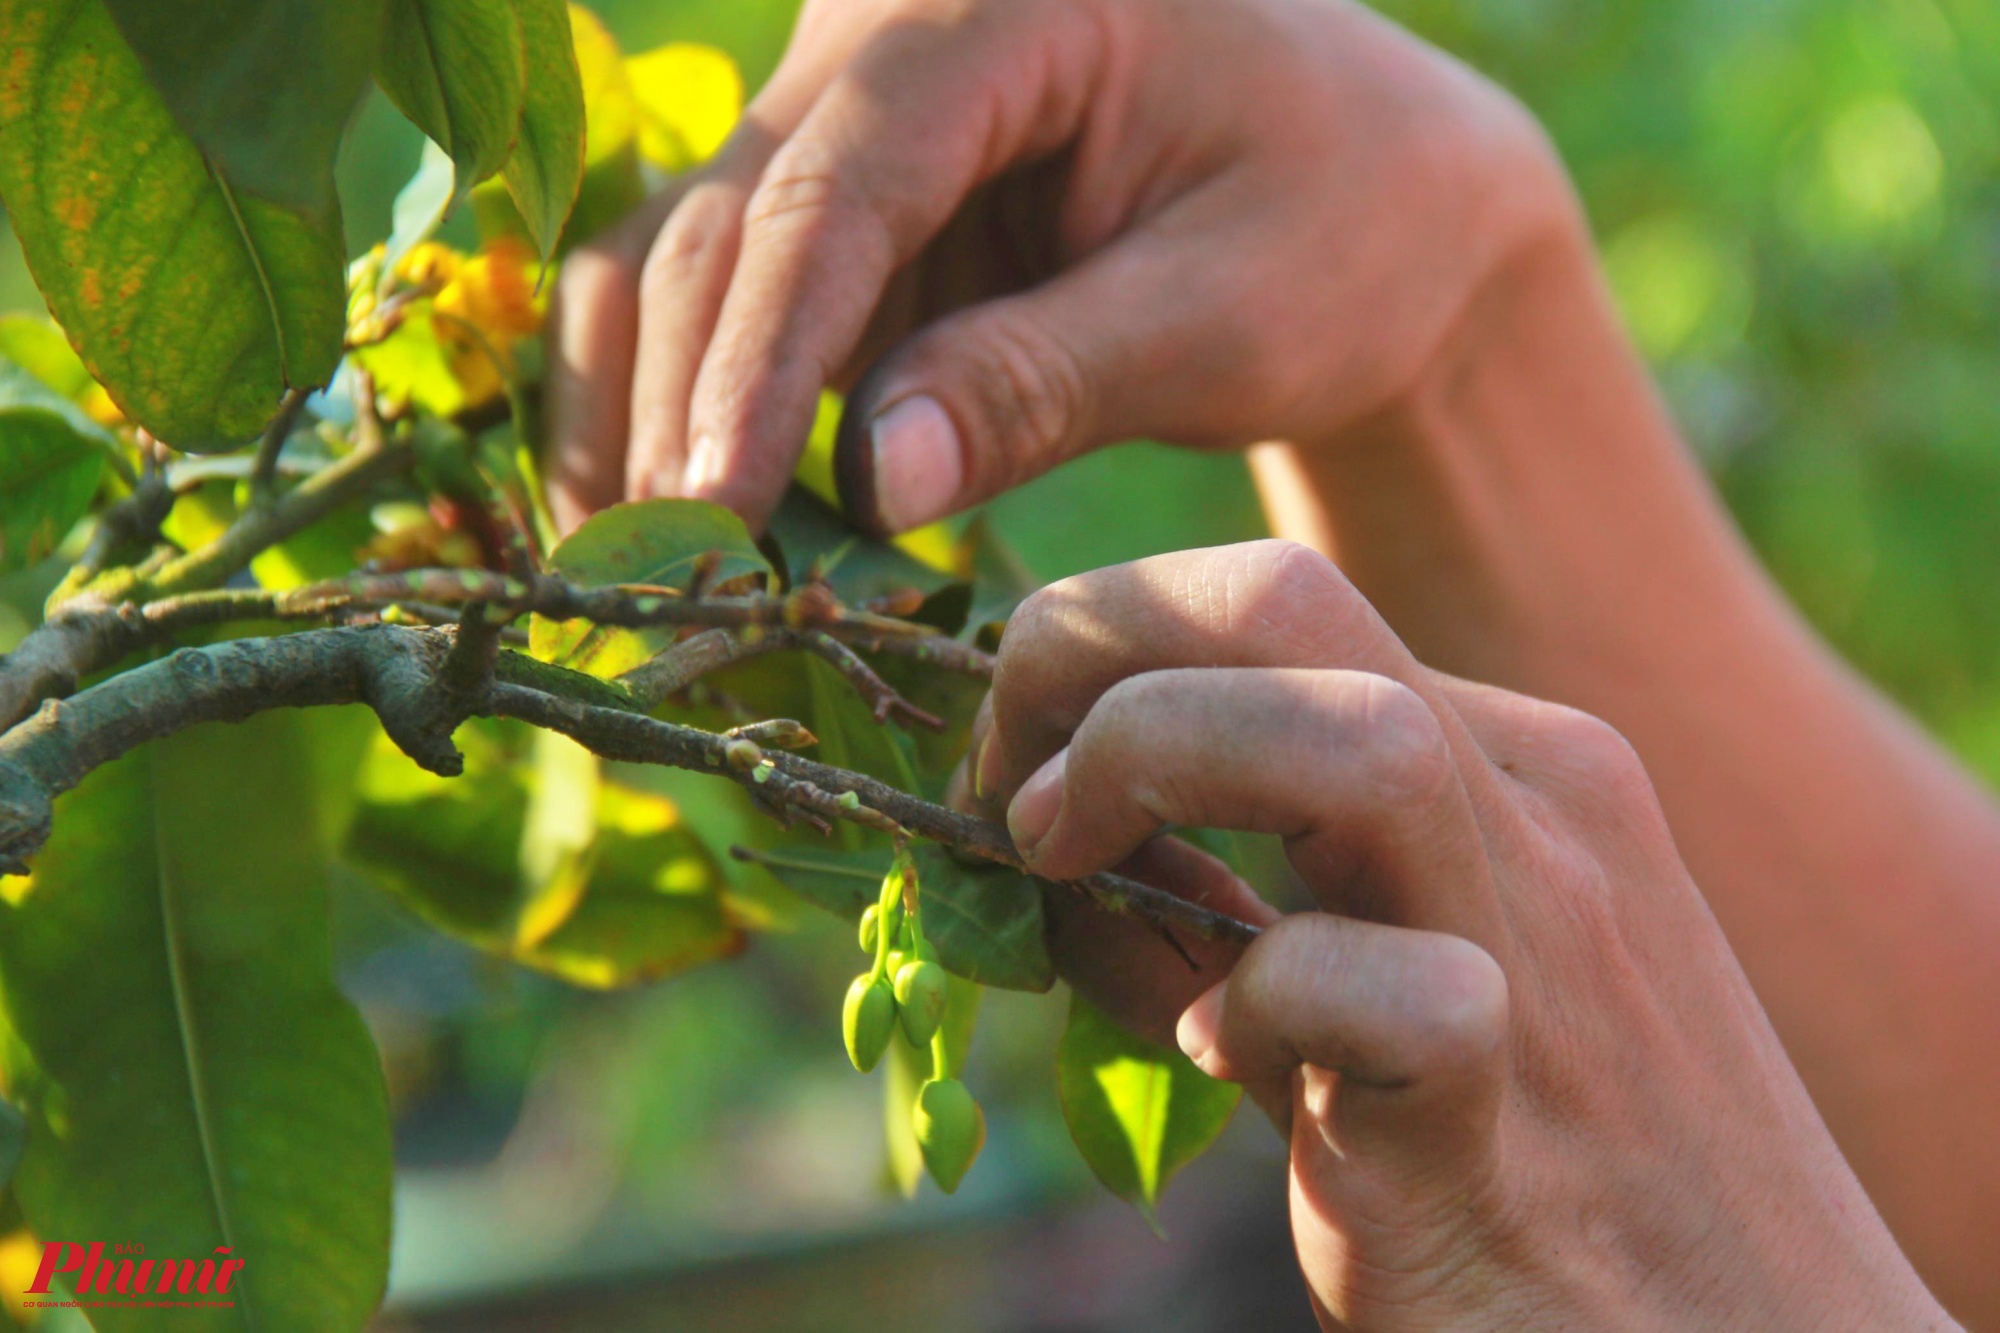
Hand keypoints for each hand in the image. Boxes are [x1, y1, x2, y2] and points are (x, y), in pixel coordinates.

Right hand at [545, 0, 1575, 532]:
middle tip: (657, 590)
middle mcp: (888, 23)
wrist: (1384, 191)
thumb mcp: (1225, 312)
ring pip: (684, 258)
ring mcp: (852, 105)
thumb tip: (867, 488)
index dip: (756, 366)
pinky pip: (728, 294)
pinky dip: (694, 404)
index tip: (712, 518)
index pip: (833, 192)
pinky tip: (682, 523)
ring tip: (646, 578)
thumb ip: (1044, 384)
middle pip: (724, 222)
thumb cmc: (1346, 228)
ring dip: (649, 415)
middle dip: (680, 410)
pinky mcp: (847, 197)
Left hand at [959, 540, 1950, 1329]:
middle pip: (1281, 599)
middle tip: (1007, 789)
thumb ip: (1244, 901)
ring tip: (1062, 861)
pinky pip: (1383, 994)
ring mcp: (1541, 948)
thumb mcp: (1390, 971)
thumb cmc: (1542, 1163)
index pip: (1269, 603)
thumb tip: (1052, 842)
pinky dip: (1251, 1008)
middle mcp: (1536, 813)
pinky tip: (1226, 1063)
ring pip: (1354, 740)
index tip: (1010, 768)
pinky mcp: (1504, 1116)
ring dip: (1145, 761)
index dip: (1097, 652)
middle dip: (1087, 644)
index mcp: (1505, 764)